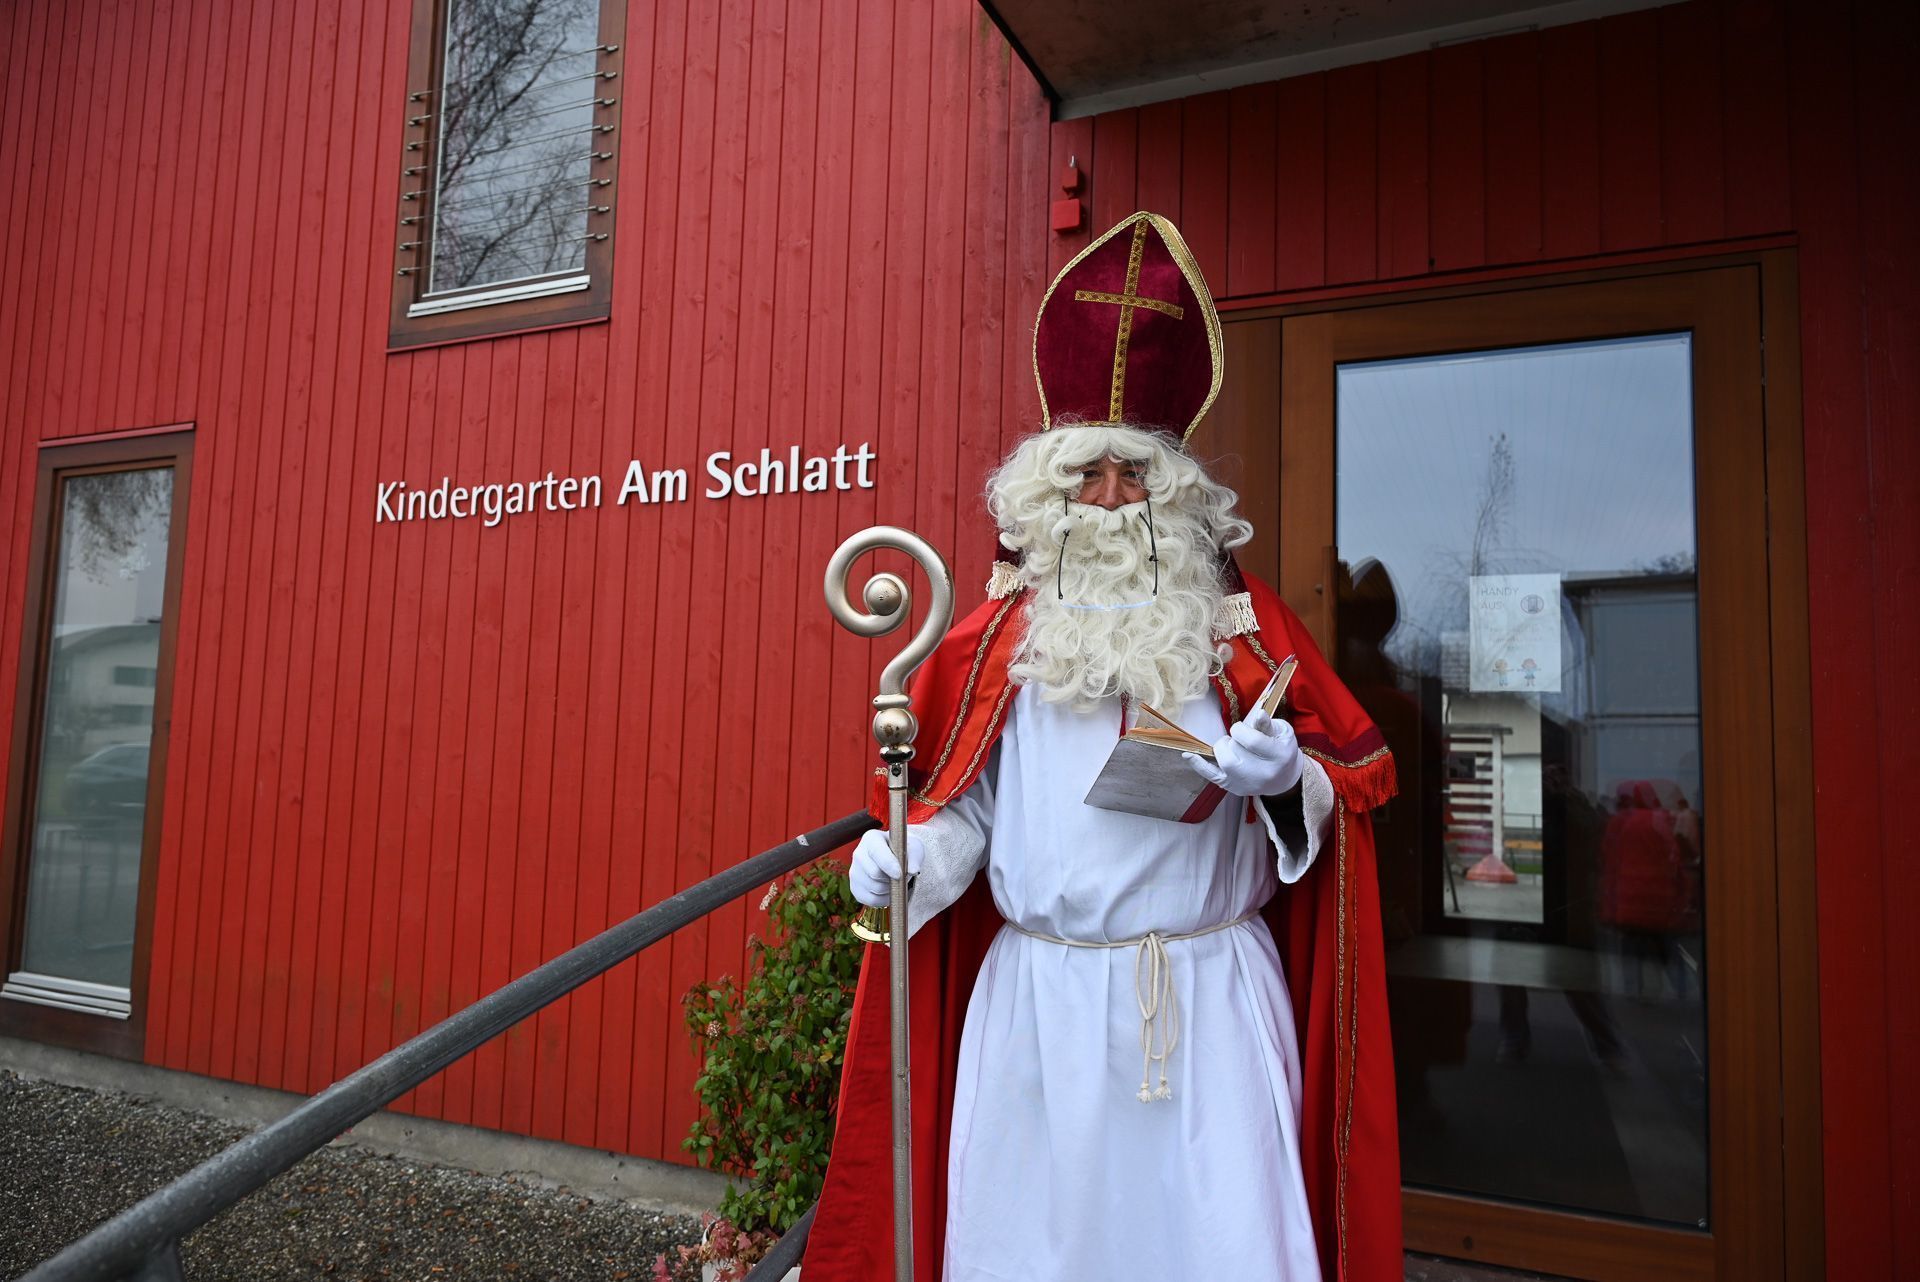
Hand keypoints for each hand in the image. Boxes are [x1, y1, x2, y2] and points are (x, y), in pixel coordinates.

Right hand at [848, 827, 926, 907]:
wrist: (896, 860)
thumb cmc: (905, 851)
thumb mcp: (914, 849)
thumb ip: (914, 857)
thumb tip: (913, 870)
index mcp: (871, 838)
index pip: (876, 852)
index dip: (888, 864)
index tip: (899, 874)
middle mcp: (859, 854)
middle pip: (874, 873)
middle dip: (892, 878)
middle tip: (901, 876)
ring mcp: (854, 872)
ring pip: (874, 888)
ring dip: (890, 890)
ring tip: (895, 881)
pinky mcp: (855, 888)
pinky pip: (871, 900)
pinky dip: (883, 899)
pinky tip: (889, 891)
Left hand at [1182, 709, 1302, 796]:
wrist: (1284, 778)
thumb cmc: (1281, 748)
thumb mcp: (1282, 732)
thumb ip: (1267, 724)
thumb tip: (1258, 714)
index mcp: (1279, 755)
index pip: (1252, 740)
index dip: (1241, 729)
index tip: (1242, 729)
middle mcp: (1264, 773)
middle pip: (1235, 751)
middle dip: (1232, 740)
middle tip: (1239, 740)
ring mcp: (1247, 783)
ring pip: (1225, 762)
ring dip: (1222, 749)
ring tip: (1231, 747)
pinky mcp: (1233, 787)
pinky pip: (1212, 776)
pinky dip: (1198, 765)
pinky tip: (1188, 755)